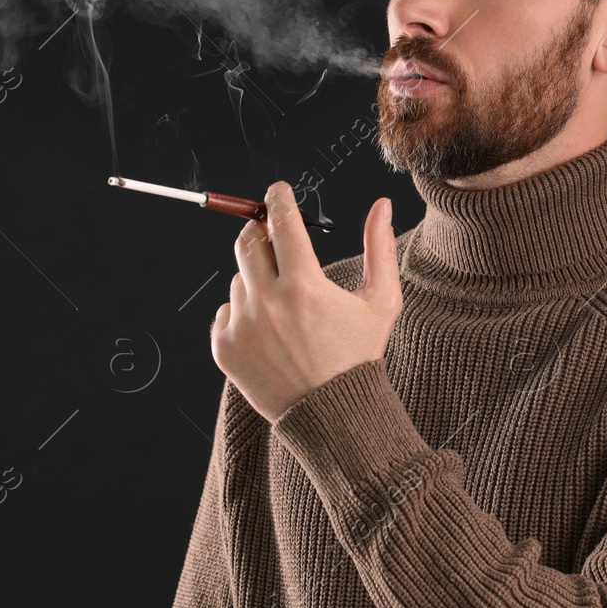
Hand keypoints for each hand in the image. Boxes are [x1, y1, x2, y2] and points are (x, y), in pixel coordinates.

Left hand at [210, 181, 401, 424]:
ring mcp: (242, 326)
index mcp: (304, 286)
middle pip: (247, 241)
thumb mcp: (381, 301)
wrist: (332, 415)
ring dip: (257, 279)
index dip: (279, 199)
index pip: (282, 222)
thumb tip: (381, 205)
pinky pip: (225, 311)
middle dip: (260, 231)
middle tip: (274, 236)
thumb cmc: (359, 356)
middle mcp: (268, 304)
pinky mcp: (225, 348)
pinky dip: (243, 312)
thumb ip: (380, 248)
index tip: (278, 192)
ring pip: (239, 279)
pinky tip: (270, 331)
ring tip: (285, 306)